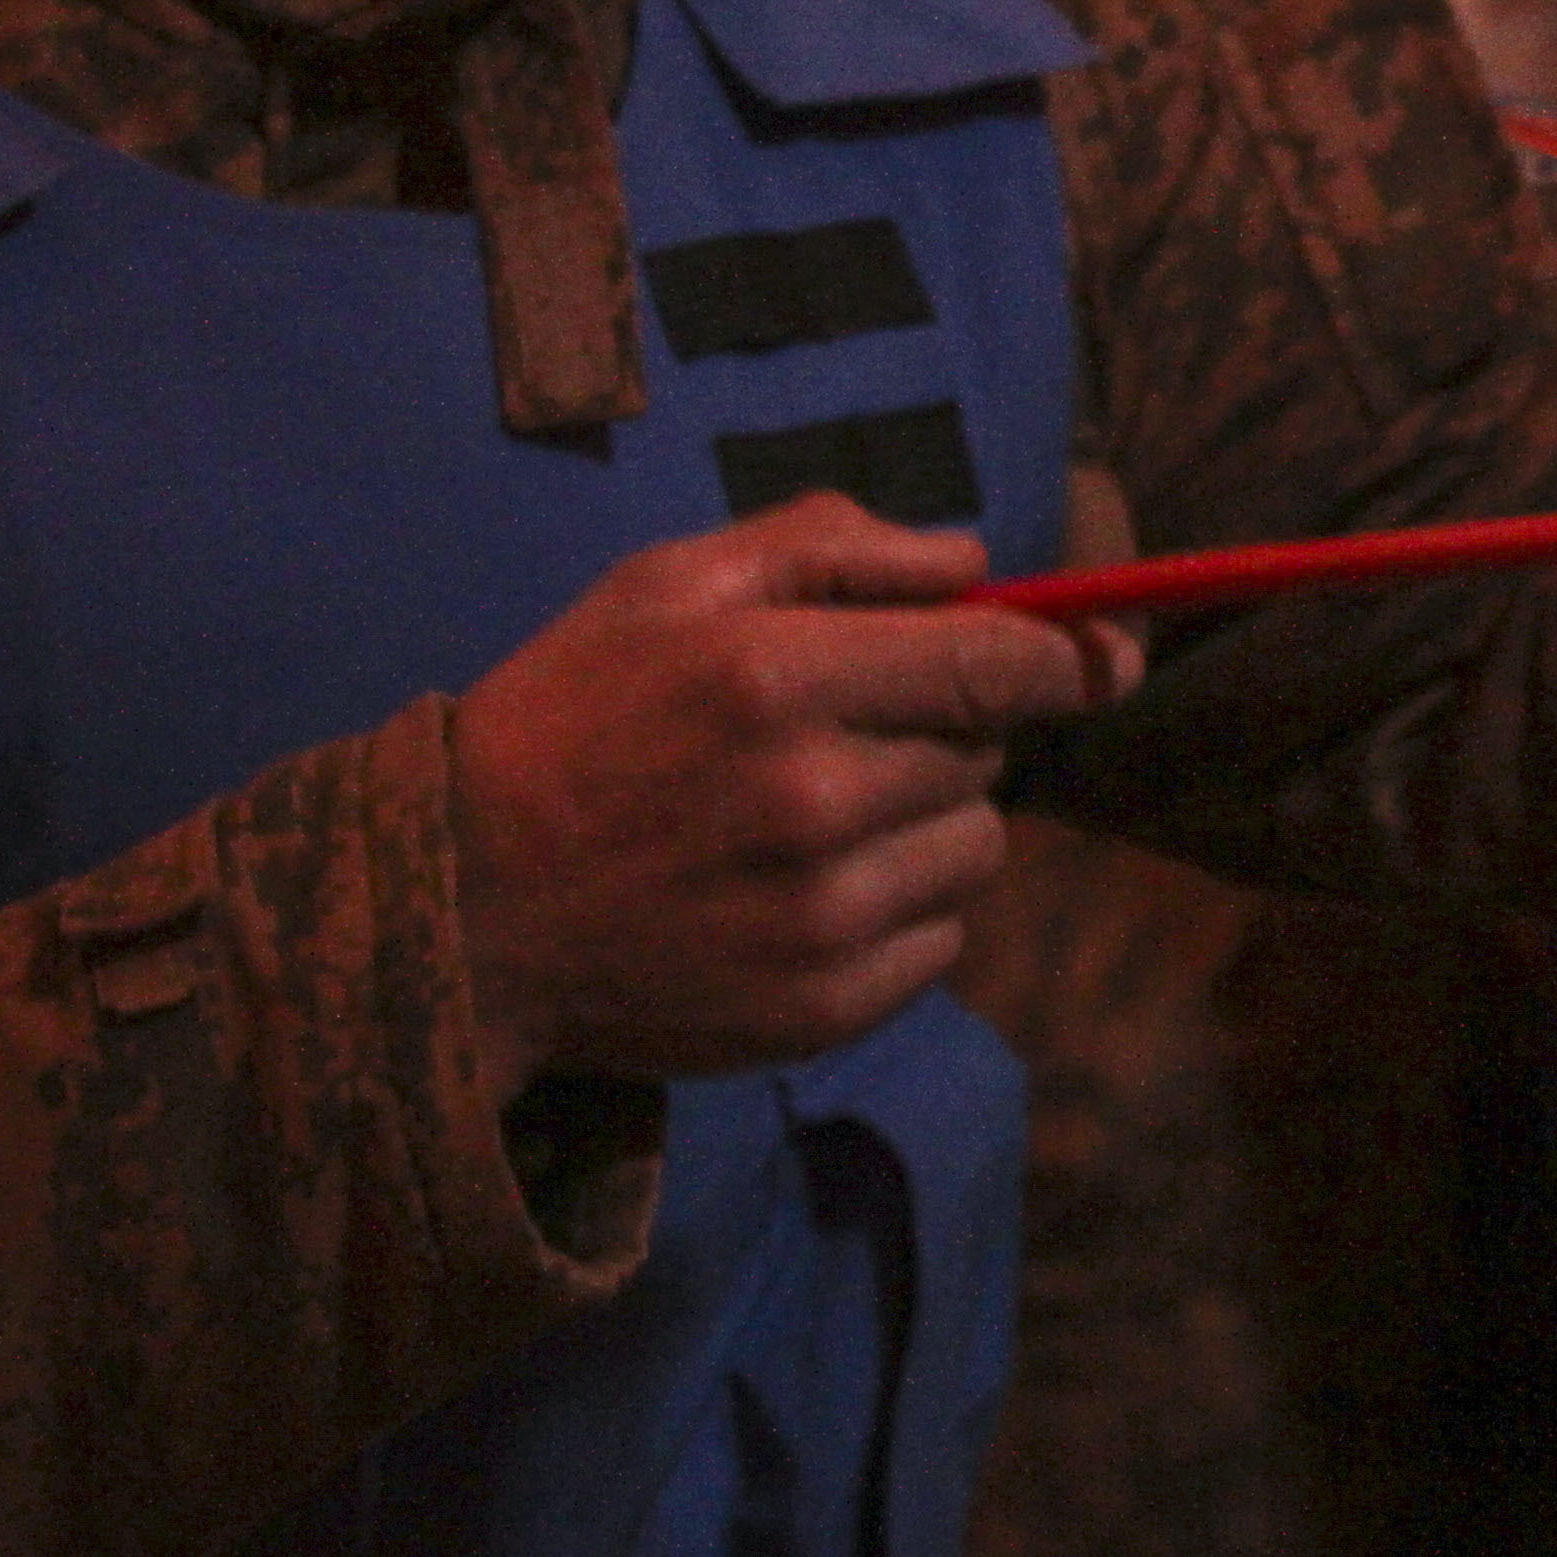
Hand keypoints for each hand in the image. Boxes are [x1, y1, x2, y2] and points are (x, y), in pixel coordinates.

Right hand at [451, 494, 1139, 1088]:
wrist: (463, 910)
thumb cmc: (566, 720)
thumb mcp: (665, 586)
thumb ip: (827, 547)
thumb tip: (973, 561)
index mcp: (776, 676)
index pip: (998, 662)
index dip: (1065, 656)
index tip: (1092, 654)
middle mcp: (814, 798)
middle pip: (989, 752)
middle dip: (949, 732)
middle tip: (852, 736)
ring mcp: (823, 917)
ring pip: (980, 849)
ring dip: (933, 824)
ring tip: (826, 819)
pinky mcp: (822, 1009)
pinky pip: (943, 942)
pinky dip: (903, 912)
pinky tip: (809, 892)